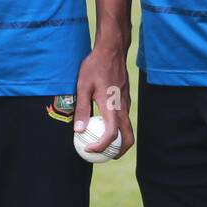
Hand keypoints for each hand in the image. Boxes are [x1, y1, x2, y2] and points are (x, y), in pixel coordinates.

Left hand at [73, 33, 133, 158]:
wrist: (112, 50)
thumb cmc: (95, 66)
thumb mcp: (83, 86)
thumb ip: (82, 109)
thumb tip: (78, 130)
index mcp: (112, 107)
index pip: (111, 135)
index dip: (101, 146)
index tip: (88, 149)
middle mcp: (123, 108)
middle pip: (128, 138)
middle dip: (118, 151)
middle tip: (104, 156)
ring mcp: (126, 103)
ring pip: (128, 129)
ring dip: (118, 141)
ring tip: (102, 144)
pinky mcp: (125, 99)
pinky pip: (125, 119)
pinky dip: (117, 129)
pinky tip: (103, 125)